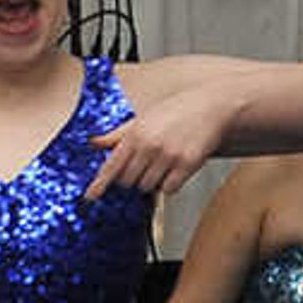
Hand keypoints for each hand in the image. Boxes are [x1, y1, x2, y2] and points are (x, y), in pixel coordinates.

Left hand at [83, 81, 238, 206]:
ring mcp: (169, 155)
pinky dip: (169, 184)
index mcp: (136, 133)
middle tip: (144, 164)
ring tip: (162, 162)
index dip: (99, 183)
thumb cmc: (176, 111)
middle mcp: (150, 145)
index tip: (90, 196)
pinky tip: (174, 168)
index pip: (112, 165)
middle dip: (131, 178)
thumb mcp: (144, 117)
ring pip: (147, 187)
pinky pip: (168, 189)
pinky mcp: (187, 164)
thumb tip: (94, 142)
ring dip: (151, 181)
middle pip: (127, 181)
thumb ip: (118, 134)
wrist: (213, 106)